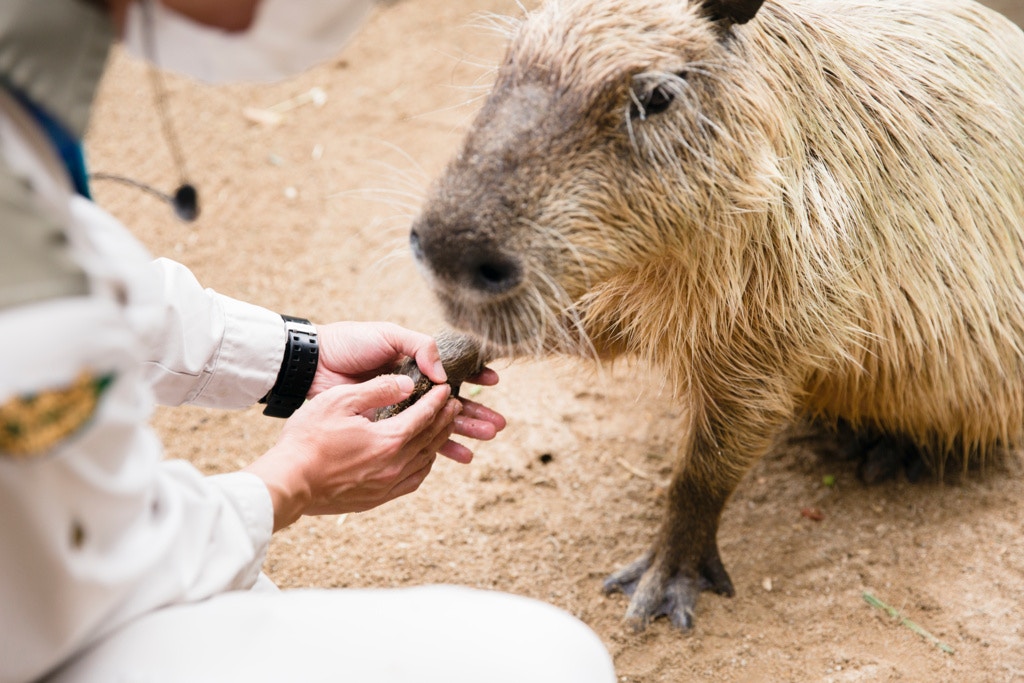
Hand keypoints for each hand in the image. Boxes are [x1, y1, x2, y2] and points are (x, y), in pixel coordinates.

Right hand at [245, 375, 459, 530]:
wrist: (288, 482)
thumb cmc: (308, 439)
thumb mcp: (340, 401)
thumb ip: (378, 389)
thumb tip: (407, 383)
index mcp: (389, 440)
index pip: (424, 416)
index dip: (437, 400)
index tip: (446, 390)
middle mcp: (395, 465)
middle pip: (430, 438)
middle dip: (444, 419)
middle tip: (454, 405)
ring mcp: (386, 485)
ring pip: (424, 461)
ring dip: (437, 442)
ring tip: (443, 428)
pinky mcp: (376, 499)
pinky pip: (412, 481)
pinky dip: (423, 466)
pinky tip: (422, 459)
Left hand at [308, 321, 506, 460]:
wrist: (315, 364)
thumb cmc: (349, 343)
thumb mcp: (388, 334)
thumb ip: (419, 347)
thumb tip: (444, 373)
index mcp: (414, 361)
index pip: (452, 370)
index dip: (474, 376)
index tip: (493, 382)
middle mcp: (412, 386)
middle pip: (452, 402)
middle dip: (476, 411)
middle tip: (498, 424)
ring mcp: (400, 407)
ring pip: (439, 422)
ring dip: (464, 431)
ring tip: (486, 439)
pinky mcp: (386, 425)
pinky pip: (417, 438)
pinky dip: (439, 447)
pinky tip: (459, 455)